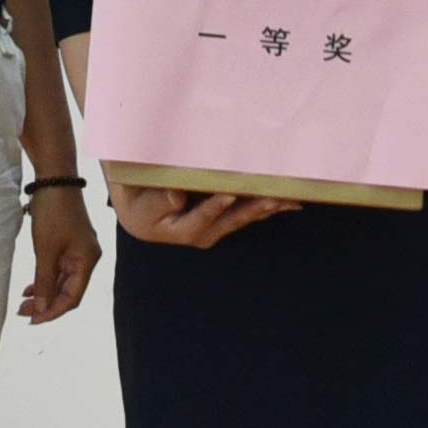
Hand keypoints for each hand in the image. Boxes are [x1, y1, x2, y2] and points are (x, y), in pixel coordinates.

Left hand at [18, 183, 102, 321]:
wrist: (54, 179)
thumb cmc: (53, 212)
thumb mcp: (45, 250)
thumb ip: (44, 281)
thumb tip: (42, 309)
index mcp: (87, 261)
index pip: (73, 297)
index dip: (53, 312)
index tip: (33, 320)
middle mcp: (87, 258)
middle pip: (68, 291)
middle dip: (46, 304)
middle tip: (22, 313)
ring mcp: (78, 251)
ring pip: (62, 281)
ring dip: (44, 293)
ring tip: (23, 303)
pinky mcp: (69, 244)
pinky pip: (58, 269)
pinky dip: (45, 279)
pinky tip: (30, 288)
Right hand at [112, 180, 299, 247]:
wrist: (140, 214)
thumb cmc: (138, 204)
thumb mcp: (141, 204)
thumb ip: (158, 199)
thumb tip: (177, 197)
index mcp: (183, 230)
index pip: (201, 217)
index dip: (214, 206)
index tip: (228, 193)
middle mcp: (204, 234)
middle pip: (232, 219)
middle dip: (254, 208)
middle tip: (274, 198)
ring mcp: (216, 229)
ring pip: (245, 218)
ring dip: (268, 208)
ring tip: (289, 199)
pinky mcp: (224, 221)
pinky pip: (248, 214)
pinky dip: (268, 207)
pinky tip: (289, 202)